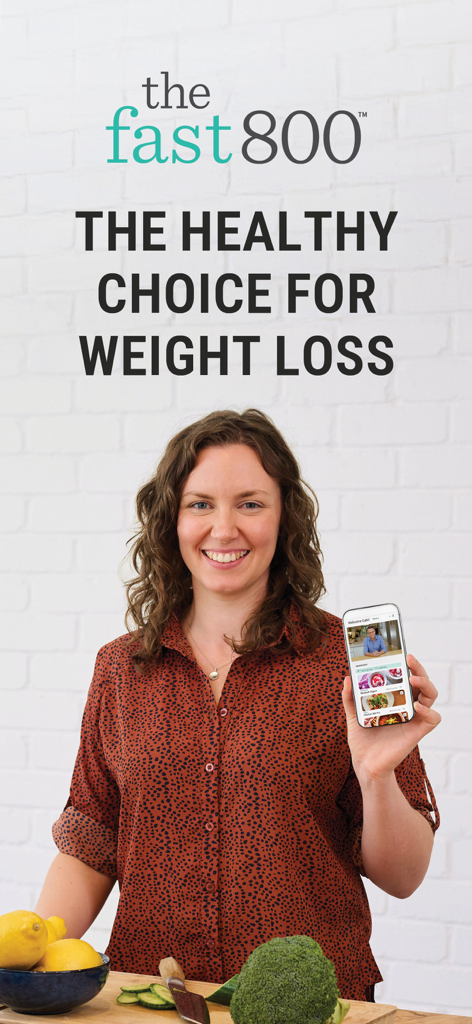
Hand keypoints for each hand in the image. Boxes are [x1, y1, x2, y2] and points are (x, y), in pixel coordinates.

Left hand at [342, 654, 440, 785]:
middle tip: (409, 660)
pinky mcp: (417, 732)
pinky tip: (415, 706)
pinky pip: (433, 719)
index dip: (408, 665)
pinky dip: (428, 711)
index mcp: (395, 699)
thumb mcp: (353, 714)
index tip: (403, 653)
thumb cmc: (363, 739)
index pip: (407, 677)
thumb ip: (349, 697)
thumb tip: (347, 678)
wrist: (365, 763)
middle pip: (422, 682)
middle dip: (418, 668)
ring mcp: (414, 718)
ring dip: (426, 684)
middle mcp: (407, 706)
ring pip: (431, 695)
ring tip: (413, 679)